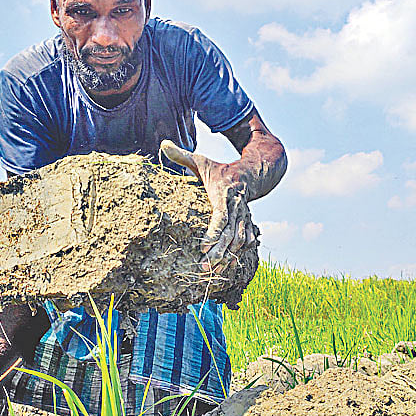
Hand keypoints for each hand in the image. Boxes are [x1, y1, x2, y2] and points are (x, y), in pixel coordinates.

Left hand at [160, 140, 255, 270]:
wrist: (252, 174)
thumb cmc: (221, 170)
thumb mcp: (202, 161)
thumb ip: (182, 155)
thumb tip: (163, 143)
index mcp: (224, 194)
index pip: (221, 217)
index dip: (213, 233)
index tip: (202, 247)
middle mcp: (237, 207)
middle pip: (229, 234)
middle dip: (218, 252)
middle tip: (204, 267)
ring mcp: (244, 217)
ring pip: (238, 242)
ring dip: (227, 258)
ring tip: (213, 272)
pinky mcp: (247, 224)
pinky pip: (244, 243)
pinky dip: (237, 256)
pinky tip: (227, 268)